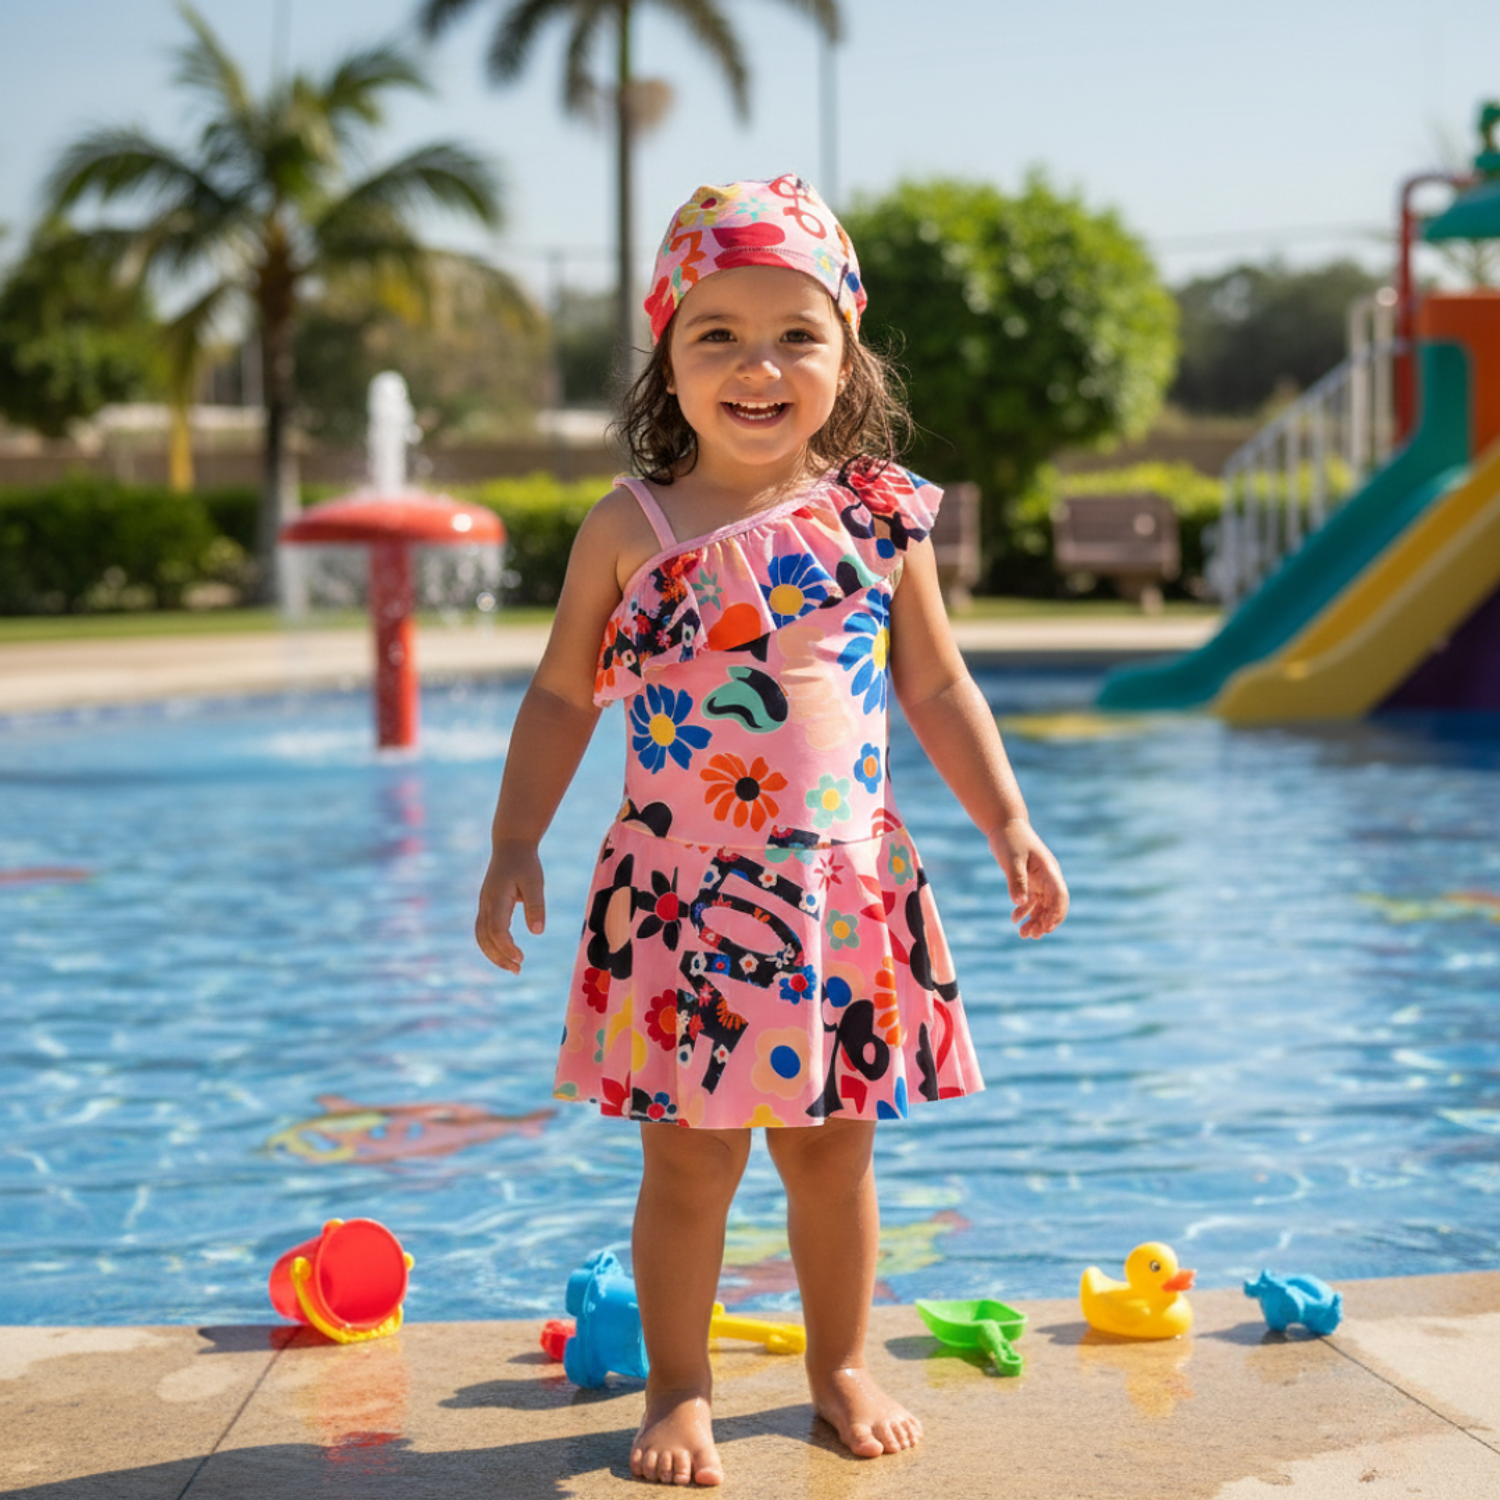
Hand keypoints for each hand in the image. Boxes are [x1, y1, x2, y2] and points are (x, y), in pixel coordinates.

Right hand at [476, 839, 545, 973]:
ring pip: (481, 936)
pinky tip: (507, 953)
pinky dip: (492, 945)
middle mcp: (486, 903)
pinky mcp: (487, 906)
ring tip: (513, 967)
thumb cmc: (525, 863)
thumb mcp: (535, 882)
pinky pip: (484, 931)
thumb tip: (537, 932)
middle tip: (518, 970)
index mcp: (496, 897)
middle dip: (498, 957)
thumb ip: (535, 906)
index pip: (496, 929)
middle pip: (485, 937)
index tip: (521, 959)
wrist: (511, 846)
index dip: (506, 947)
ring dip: (494, 954)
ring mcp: (484, 905)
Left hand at [989, 819, 1067, 938]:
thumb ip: (1016, 881)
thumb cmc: (1010, 839)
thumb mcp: (1012, 860)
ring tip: (1024, 935)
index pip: (1060, 896)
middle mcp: (1048, 877)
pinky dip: (1025, 911)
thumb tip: (1019, 903)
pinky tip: (1015, 919)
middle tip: (1032, 936)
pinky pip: (1031, 900)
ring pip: (1042, 905)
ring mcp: (1039, 879)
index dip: (1056, 914)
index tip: (1047, 928)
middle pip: (1052, 905)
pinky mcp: (1029, 880)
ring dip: (1035, 920)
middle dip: (1044, 922)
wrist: (1004, 825)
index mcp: (1049, 871)